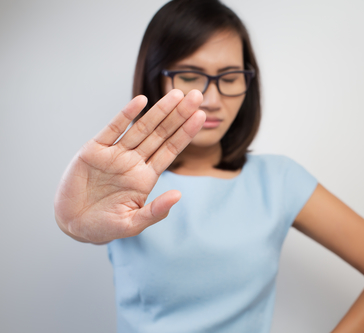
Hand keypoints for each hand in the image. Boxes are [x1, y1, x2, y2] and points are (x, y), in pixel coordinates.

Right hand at [54, 89, 205, 243]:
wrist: (73, 224)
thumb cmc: (105, 226)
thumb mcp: (133, 223)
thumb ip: (155, 211)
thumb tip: (178, 195)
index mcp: (146, 176)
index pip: (171, 150)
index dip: (186, 133)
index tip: (201, 117)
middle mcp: (134, 161)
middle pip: (161, 134)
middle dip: (179, 115)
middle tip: (197, 95)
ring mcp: (116, 154)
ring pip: (142, 128)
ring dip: (159, 111)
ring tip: (176, 94)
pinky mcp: (95, 150)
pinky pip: (113, 129)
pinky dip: (126, 115)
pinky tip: (141, 101)